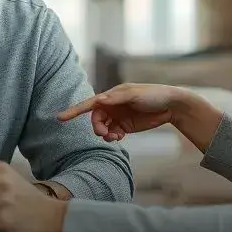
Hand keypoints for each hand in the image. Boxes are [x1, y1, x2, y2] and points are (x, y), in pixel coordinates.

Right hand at [57, 83, 188, 140]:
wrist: (171, 105)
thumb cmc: (153, 94)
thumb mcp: (135, 94)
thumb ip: (117, 98)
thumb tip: (99, 100)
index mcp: (112, 96)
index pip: (89, 104)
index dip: (74, 111)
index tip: (60, 118)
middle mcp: (112, 106)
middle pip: (95, 119)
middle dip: (97, 127)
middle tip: (104, 133)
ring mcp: (118, 116)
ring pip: (103, 128)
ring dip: (105, 134)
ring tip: (114, 137)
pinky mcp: (125, 126)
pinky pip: (113, 134)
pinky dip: (113, 137)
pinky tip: (119, 137)